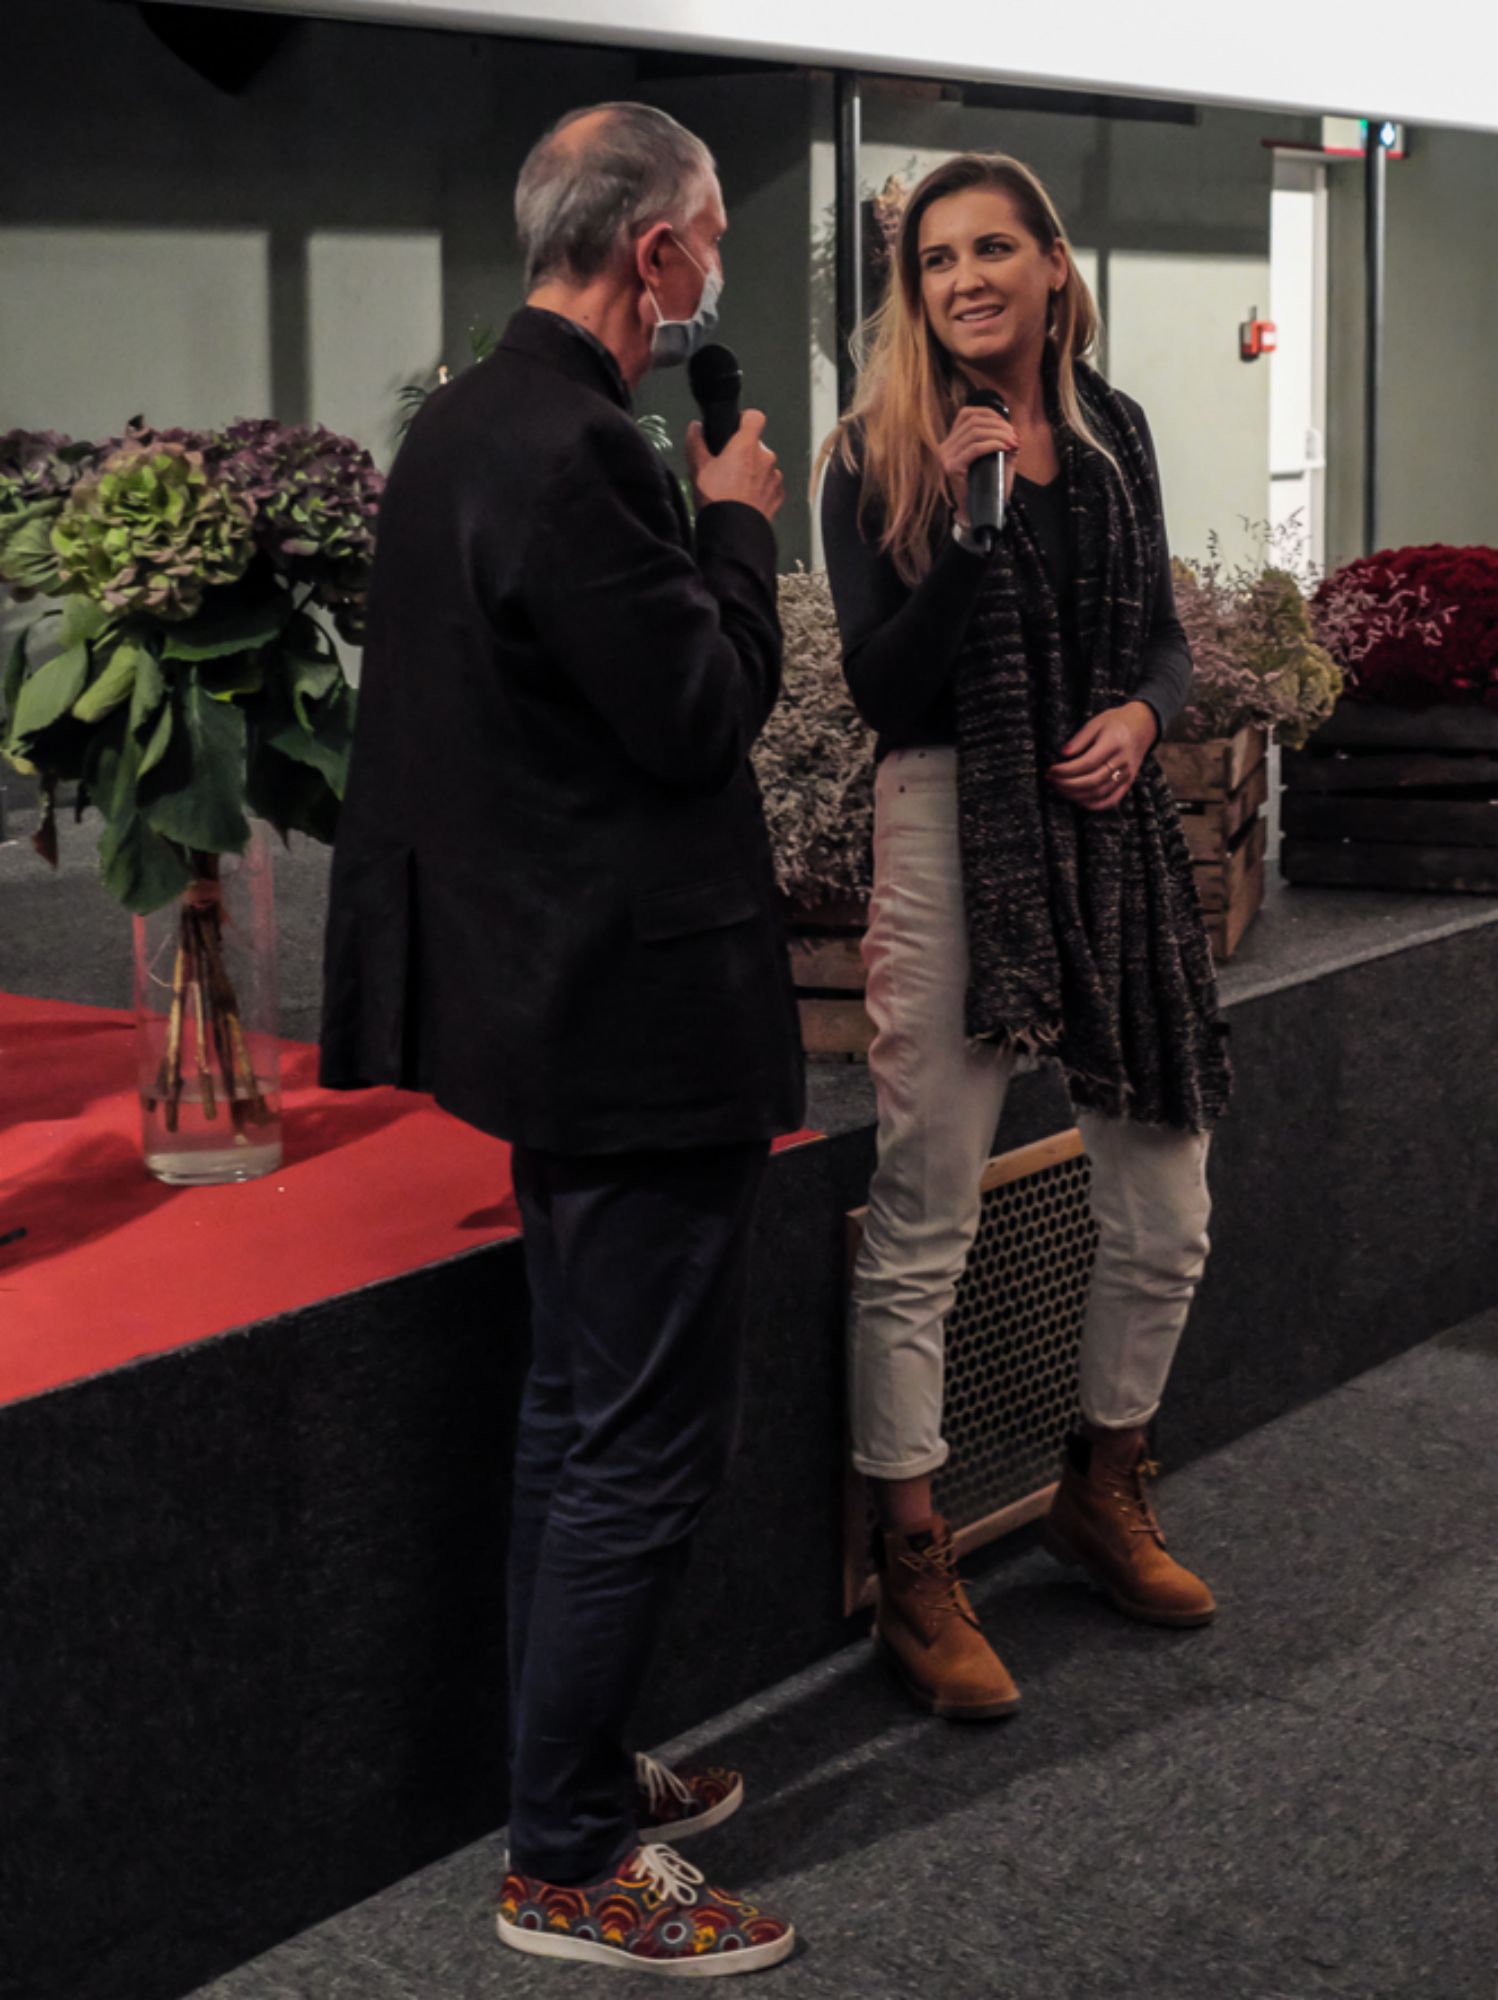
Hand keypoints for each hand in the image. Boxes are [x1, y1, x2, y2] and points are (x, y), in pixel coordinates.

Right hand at [687, 409, 783, 522]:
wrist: (733, 533)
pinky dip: (760, 490)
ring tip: (735, 490)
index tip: (735, 430)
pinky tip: (745, 501)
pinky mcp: (778, 496)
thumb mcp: (697, 468)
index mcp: (746, 445)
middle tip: (726, 470)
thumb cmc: (716, 499)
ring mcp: (774, 477)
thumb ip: (696, 442)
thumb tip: (695, 427)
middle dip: (743, 454)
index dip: (744, 420)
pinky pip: (769, 486)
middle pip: (756, 446)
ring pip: (763, 467)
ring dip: (752, 473)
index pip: (754, 417)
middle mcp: (765, 457)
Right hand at [938, 403, 1020, 525]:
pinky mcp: (952, 467)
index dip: (990, 414)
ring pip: (975, 432)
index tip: (1008, 426)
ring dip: (999, 434)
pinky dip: (993, 444)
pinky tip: (1005, 447)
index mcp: (952, 441)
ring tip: (1013, 443)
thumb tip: (1014, 430)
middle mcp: (945, 446)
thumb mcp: (995, 459)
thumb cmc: (988, 486)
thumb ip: (1001, 442)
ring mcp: (946, 457)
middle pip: (974, 421)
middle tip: (1014, 436)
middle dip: (999, 426)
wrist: (979, 512)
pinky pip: (974, 448)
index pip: (967, 414)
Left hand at [1046, 701, 1157, 811]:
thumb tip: (1063, 754)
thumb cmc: (1115, 722)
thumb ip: (1079, 739)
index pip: (1087, 763)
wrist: (1142, 726)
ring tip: (1059, 789)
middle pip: (1092, 781)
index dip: (1066, 770)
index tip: (1051, 769)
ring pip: (1099, 792)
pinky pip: (1112, 800)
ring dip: (1076, 795)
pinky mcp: (1128, 782)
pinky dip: (1095, 805)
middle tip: (1051, 780)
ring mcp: (1127, 774)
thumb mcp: (1096, 722)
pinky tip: (1079, 801)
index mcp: (1114, 743)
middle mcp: (1122, 761)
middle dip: (1067, 784)